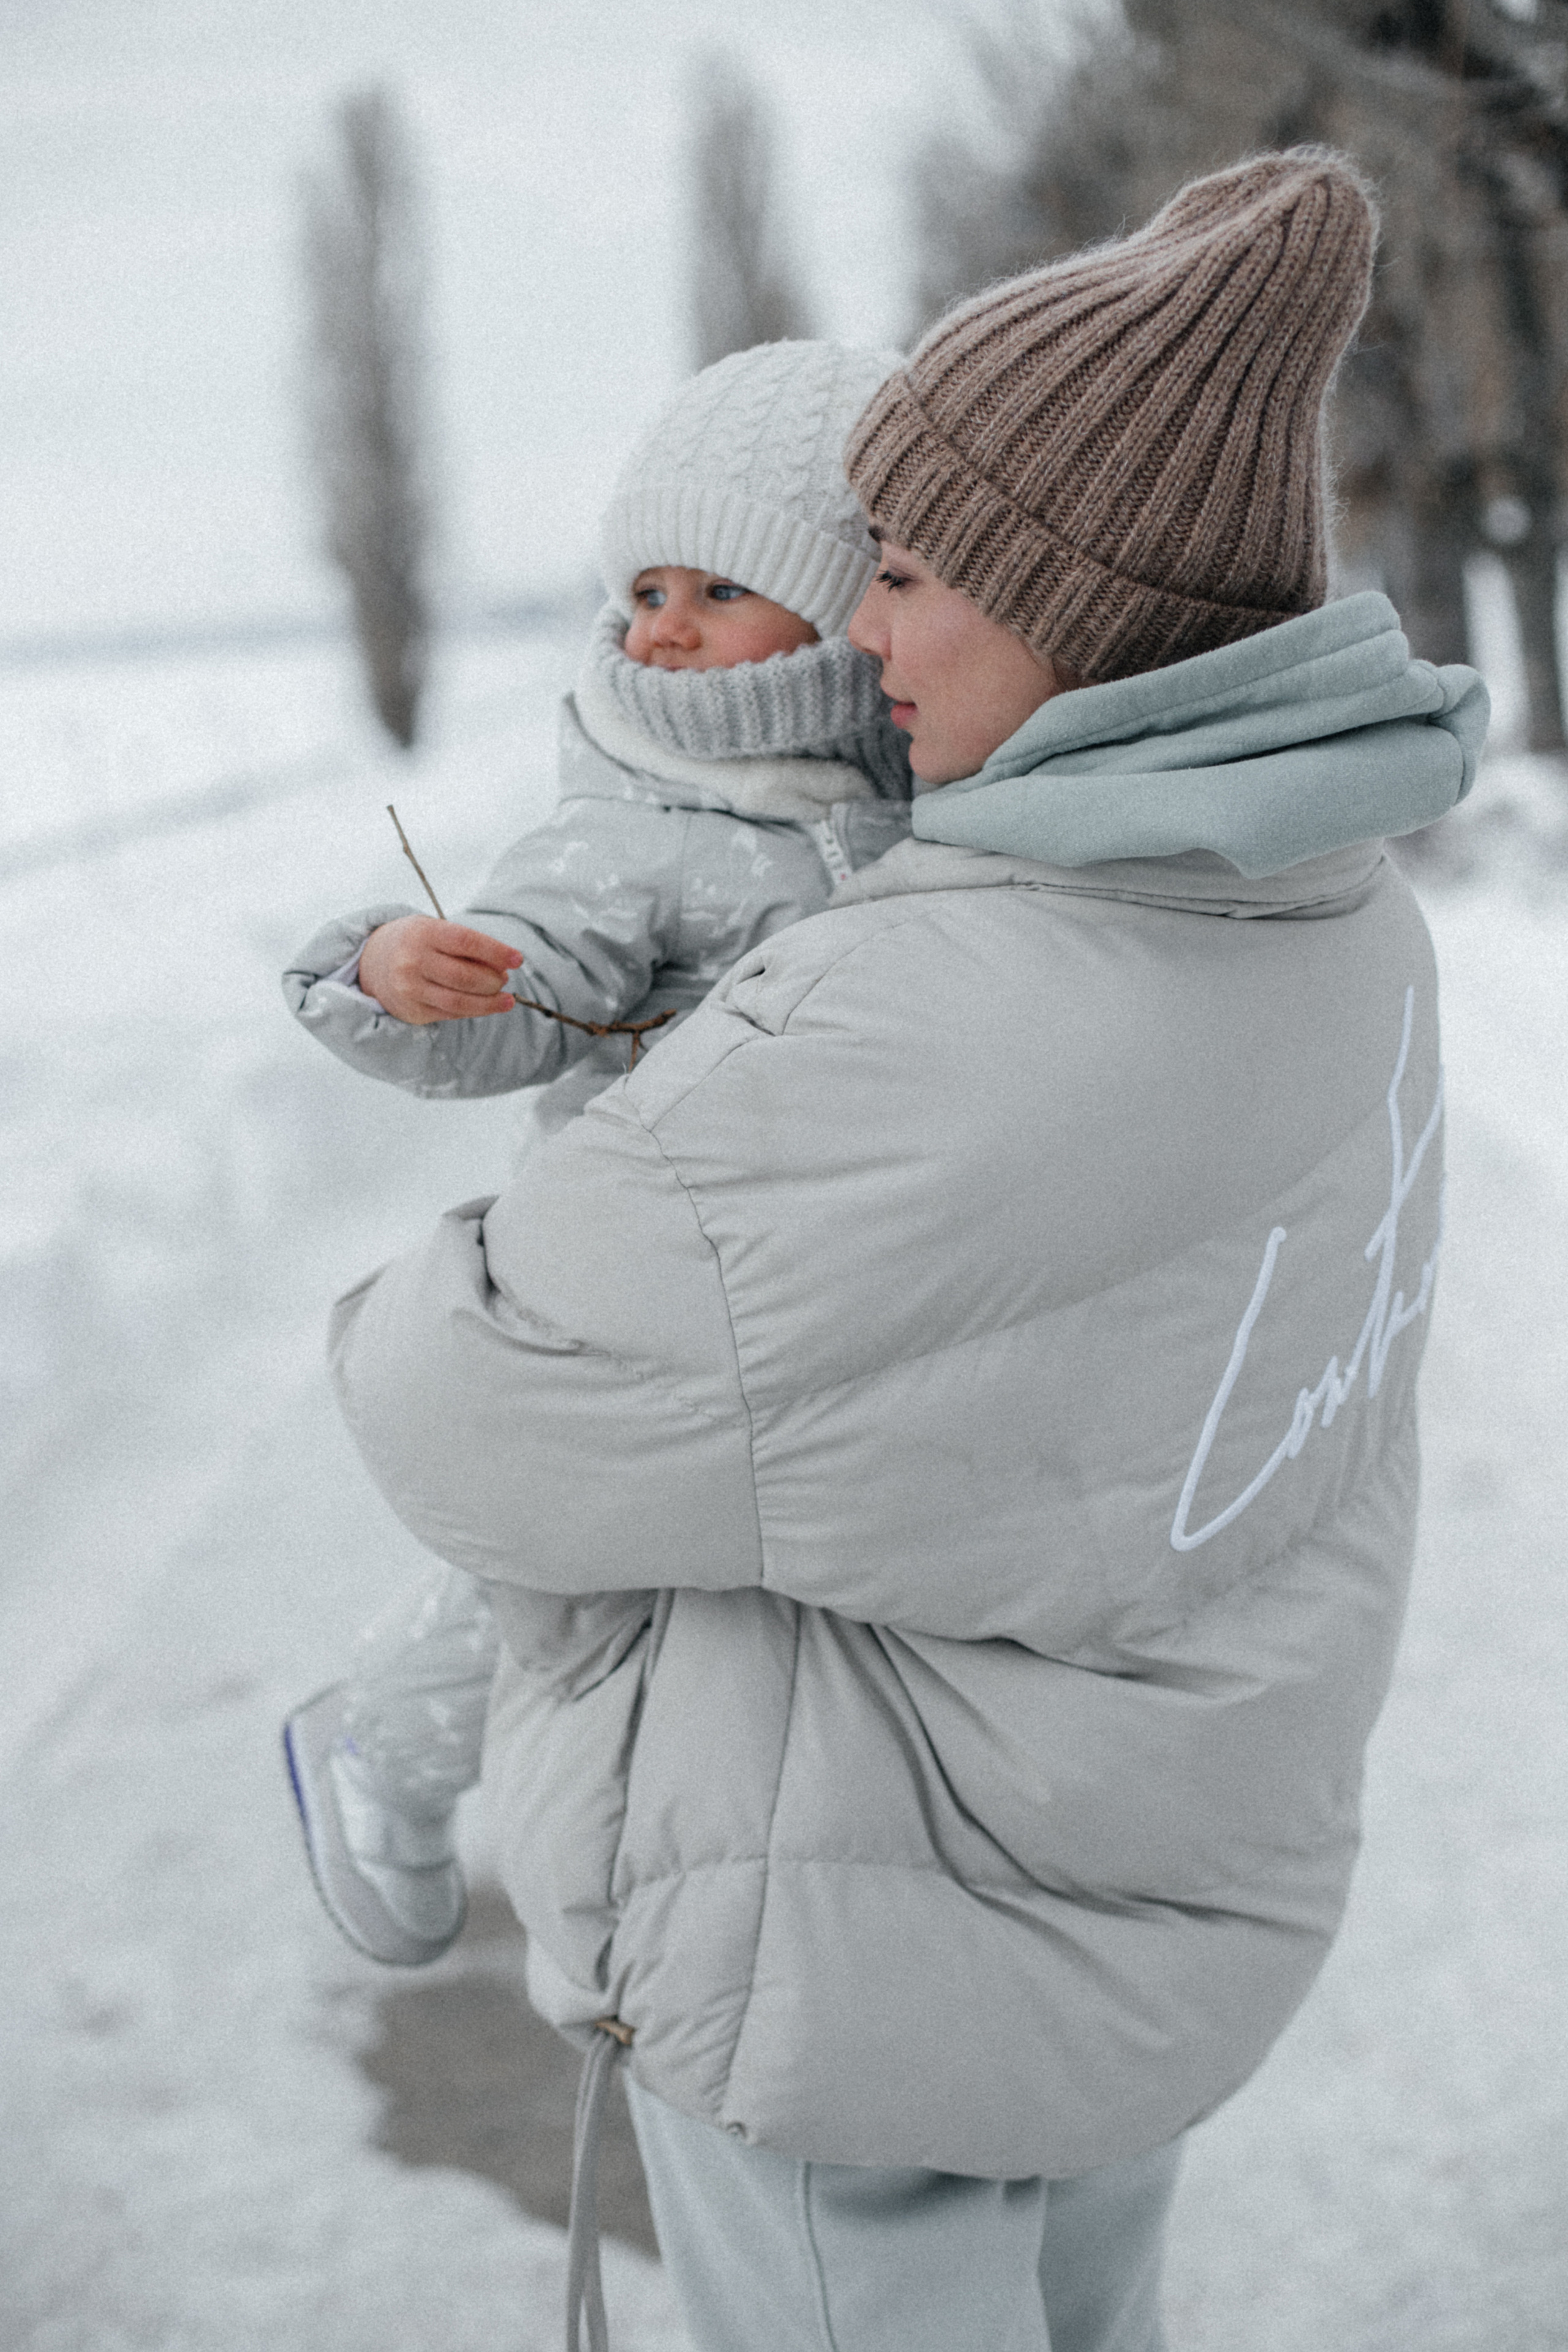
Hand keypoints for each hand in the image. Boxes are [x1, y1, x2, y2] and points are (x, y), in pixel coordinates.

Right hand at [357, 917, 522, 1024]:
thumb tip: (503, 968)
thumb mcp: (434, 930)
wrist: (372, 962)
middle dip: (494, 980)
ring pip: (460, 1002)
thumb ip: (465, 946)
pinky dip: (474, 1010)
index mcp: (422, 933)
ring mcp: (410, 989)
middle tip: (505, 979)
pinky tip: (486, 1006)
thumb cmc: (415, 942)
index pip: (466, 942)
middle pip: (466, 976)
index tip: (518, 959)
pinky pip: (451, 1014)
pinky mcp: (413, 1011)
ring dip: (490, 1003)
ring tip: (506, 1000)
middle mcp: (412, 961)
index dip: (496, 952)